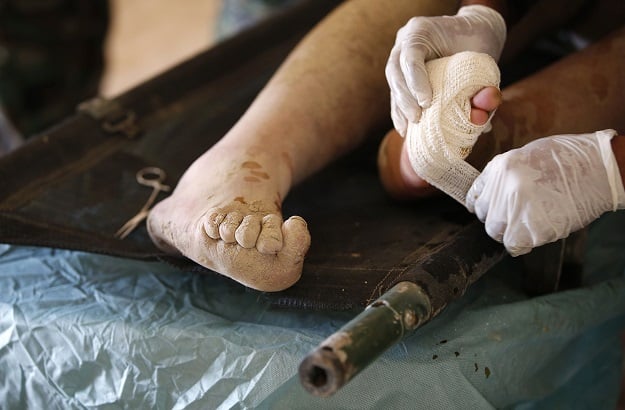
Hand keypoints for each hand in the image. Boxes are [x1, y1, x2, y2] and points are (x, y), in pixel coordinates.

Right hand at [385, 5, 505, 135]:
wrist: (473, 30)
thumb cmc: (479, 41)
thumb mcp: (485, 57)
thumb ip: (484, 86)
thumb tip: (481, 119)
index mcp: (421, 30)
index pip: (410, 57)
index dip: (416, 81)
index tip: (427, 103)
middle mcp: (404, 41)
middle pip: (395, 72)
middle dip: (404, 99)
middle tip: (417, 119)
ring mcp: (399, 56)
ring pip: (393, 84)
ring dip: (400, 108)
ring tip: (407, 129)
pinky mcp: (401, 73)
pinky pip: (396, 93)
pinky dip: (400, 111)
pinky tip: (404, 129)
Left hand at [466, 130, 624, 255]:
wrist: (600, 169)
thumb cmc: (568, 159)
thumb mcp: (527, 156)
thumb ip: (506, 176)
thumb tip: (494, 194)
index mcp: (501, 167)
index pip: (475, 194)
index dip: (481, 205)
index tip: (486, 211)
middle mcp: (504, 187)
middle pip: (485, 215)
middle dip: (497, 220)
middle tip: (513, 220)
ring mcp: (518, 208)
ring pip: (497, 232)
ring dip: (509, 233)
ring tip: (526, 227)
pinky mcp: (534, 227)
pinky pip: (515, 245)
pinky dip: (521, 245)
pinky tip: (533, 236)